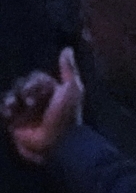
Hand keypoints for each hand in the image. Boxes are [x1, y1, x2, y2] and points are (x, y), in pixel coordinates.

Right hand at [3, 47, 83, 164]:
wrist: (57, 144)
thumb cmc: (66, 117)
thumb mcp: (72, 90)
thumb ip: (69, 70)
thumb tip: (66, 49)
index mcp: (53, 93)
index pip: (36, 79)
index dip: (35, 83)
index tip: (40, 92)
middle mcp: (40, 102)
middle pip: (22, 85)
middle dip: (24, 91)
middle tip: (31, 102)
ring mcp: (27, 114)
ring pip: (11, 97)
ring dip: (13, 100)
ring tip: (17, 108)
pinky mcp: (16, 125)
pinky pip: (4, 111)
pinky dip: (5, 110)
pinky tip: (10, 113)